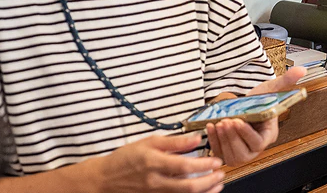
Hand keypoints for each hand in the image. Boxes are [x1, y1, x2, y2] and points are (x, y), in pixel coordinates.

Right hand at [93, 133, 224, 192]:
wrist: (105, 180)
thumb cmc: (127, 158)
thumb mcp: (149, 142)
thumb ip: (174, 142)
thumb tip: (197, 138)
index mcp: (154, 163)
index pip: (184, 165)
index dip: (204, 164)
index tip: (216, 160)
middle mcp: (155, 182)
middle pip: (188, 187)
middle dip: (209, 181)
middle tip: (221, 173)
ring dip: (205, 191)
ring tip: (217, 184)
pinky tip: (203, 192)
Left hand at [205, 67, 306, 167]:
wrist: (244, 105)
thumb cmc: (258, 100)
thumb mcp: (270, 89)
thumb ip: (286, 81)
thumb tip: (301, 70)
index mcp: (268, 135)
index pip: (259, 142)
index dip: (247, 134)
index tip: (238, 120)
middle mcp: (255, 149)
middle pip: (244, 152)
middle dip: (233, 137)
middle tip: (226, 121)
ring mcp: (241, 153)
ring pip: (232, 156)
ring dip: (223, 140)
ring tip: (219, 123)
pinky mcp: (227, 154)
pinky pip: (220, 154)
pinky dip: (214, 142)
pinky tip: (211, 127)